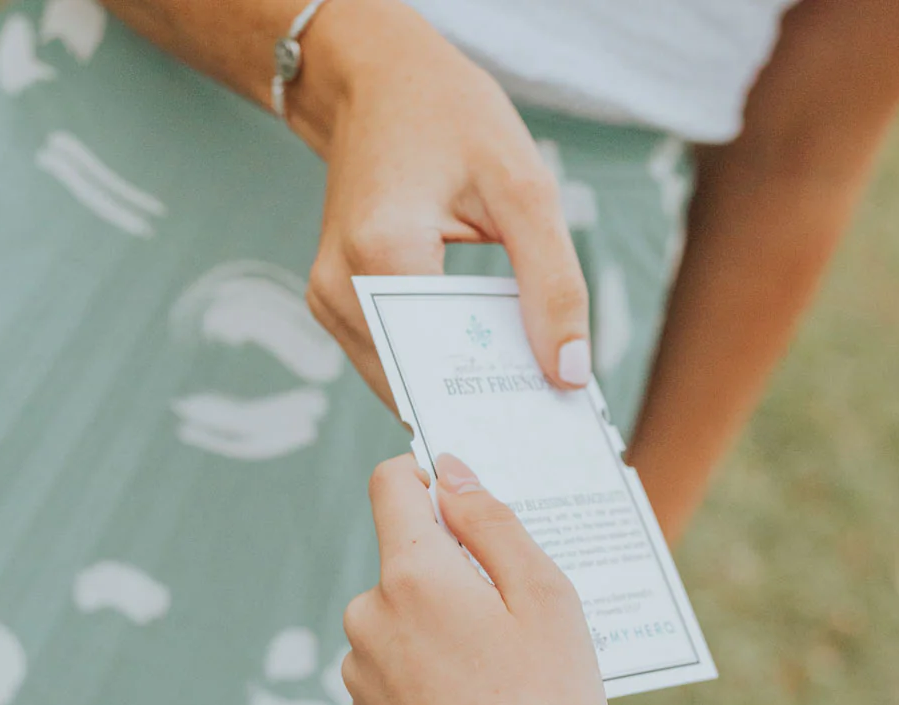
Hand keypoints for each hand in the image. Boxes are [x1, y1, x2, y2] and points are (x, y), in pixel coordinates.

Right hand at [289, 0, 590, 405]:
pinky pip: (392, 359)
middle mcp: (340, 287)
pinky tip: (483, 360)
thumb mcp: (525, 187)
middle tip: (542, 421)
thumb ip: (554, 284)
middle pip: (416, 385)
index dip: (495, 403)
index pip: (441, 366)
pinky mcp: (335, 302)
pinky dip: (437, 365)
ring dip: (456, 390)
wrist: (378, 81)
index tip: (546, 429)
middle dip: (478, 405)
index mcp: (381, 252)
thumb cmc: (452, 120)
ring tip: (518, 393)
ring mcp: (329, 299)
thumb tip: (569, 376)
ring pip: (401, 382)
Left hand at [342, 454, 609, 704]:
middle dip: (453, 571)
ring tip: (498, 675)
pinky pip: (394, 663)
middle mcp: (367, 615)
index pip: (392, 483)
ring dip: (441, 623)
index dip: (430, 480)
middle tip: (513, 621)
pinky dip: (428, 668)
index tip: (469, 509)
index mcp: (412, 574)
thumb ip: (492, 521)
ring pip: (400, 613)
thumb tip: (449, 472)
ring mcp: (358, 671)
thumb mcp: (547, 597)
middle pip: (405, 556)